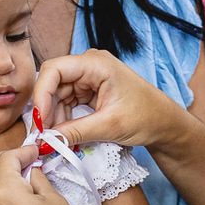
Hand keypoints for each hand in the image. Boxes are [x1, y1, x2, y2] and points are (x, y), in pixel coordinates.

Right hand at [32, 48, 185, 147]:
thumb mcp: (110, 126)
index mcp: (97, 63)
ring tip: (56, 140)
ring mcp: (88, 77)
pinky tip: (65, 135)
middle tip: (44, 138)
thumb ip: (75, 132)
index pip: (55, 69)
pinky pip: (66, 103)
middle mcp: (89, 65)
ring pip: (57, 96)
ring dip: (54, 119)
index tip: (40, 121)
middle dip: (47, 111)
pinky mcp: (88, 90)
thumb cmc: (147, 117)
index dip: (42, 94)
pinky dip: (63, 119)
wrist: (165, 123)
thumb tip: (46, 141)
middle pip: (53, 84)